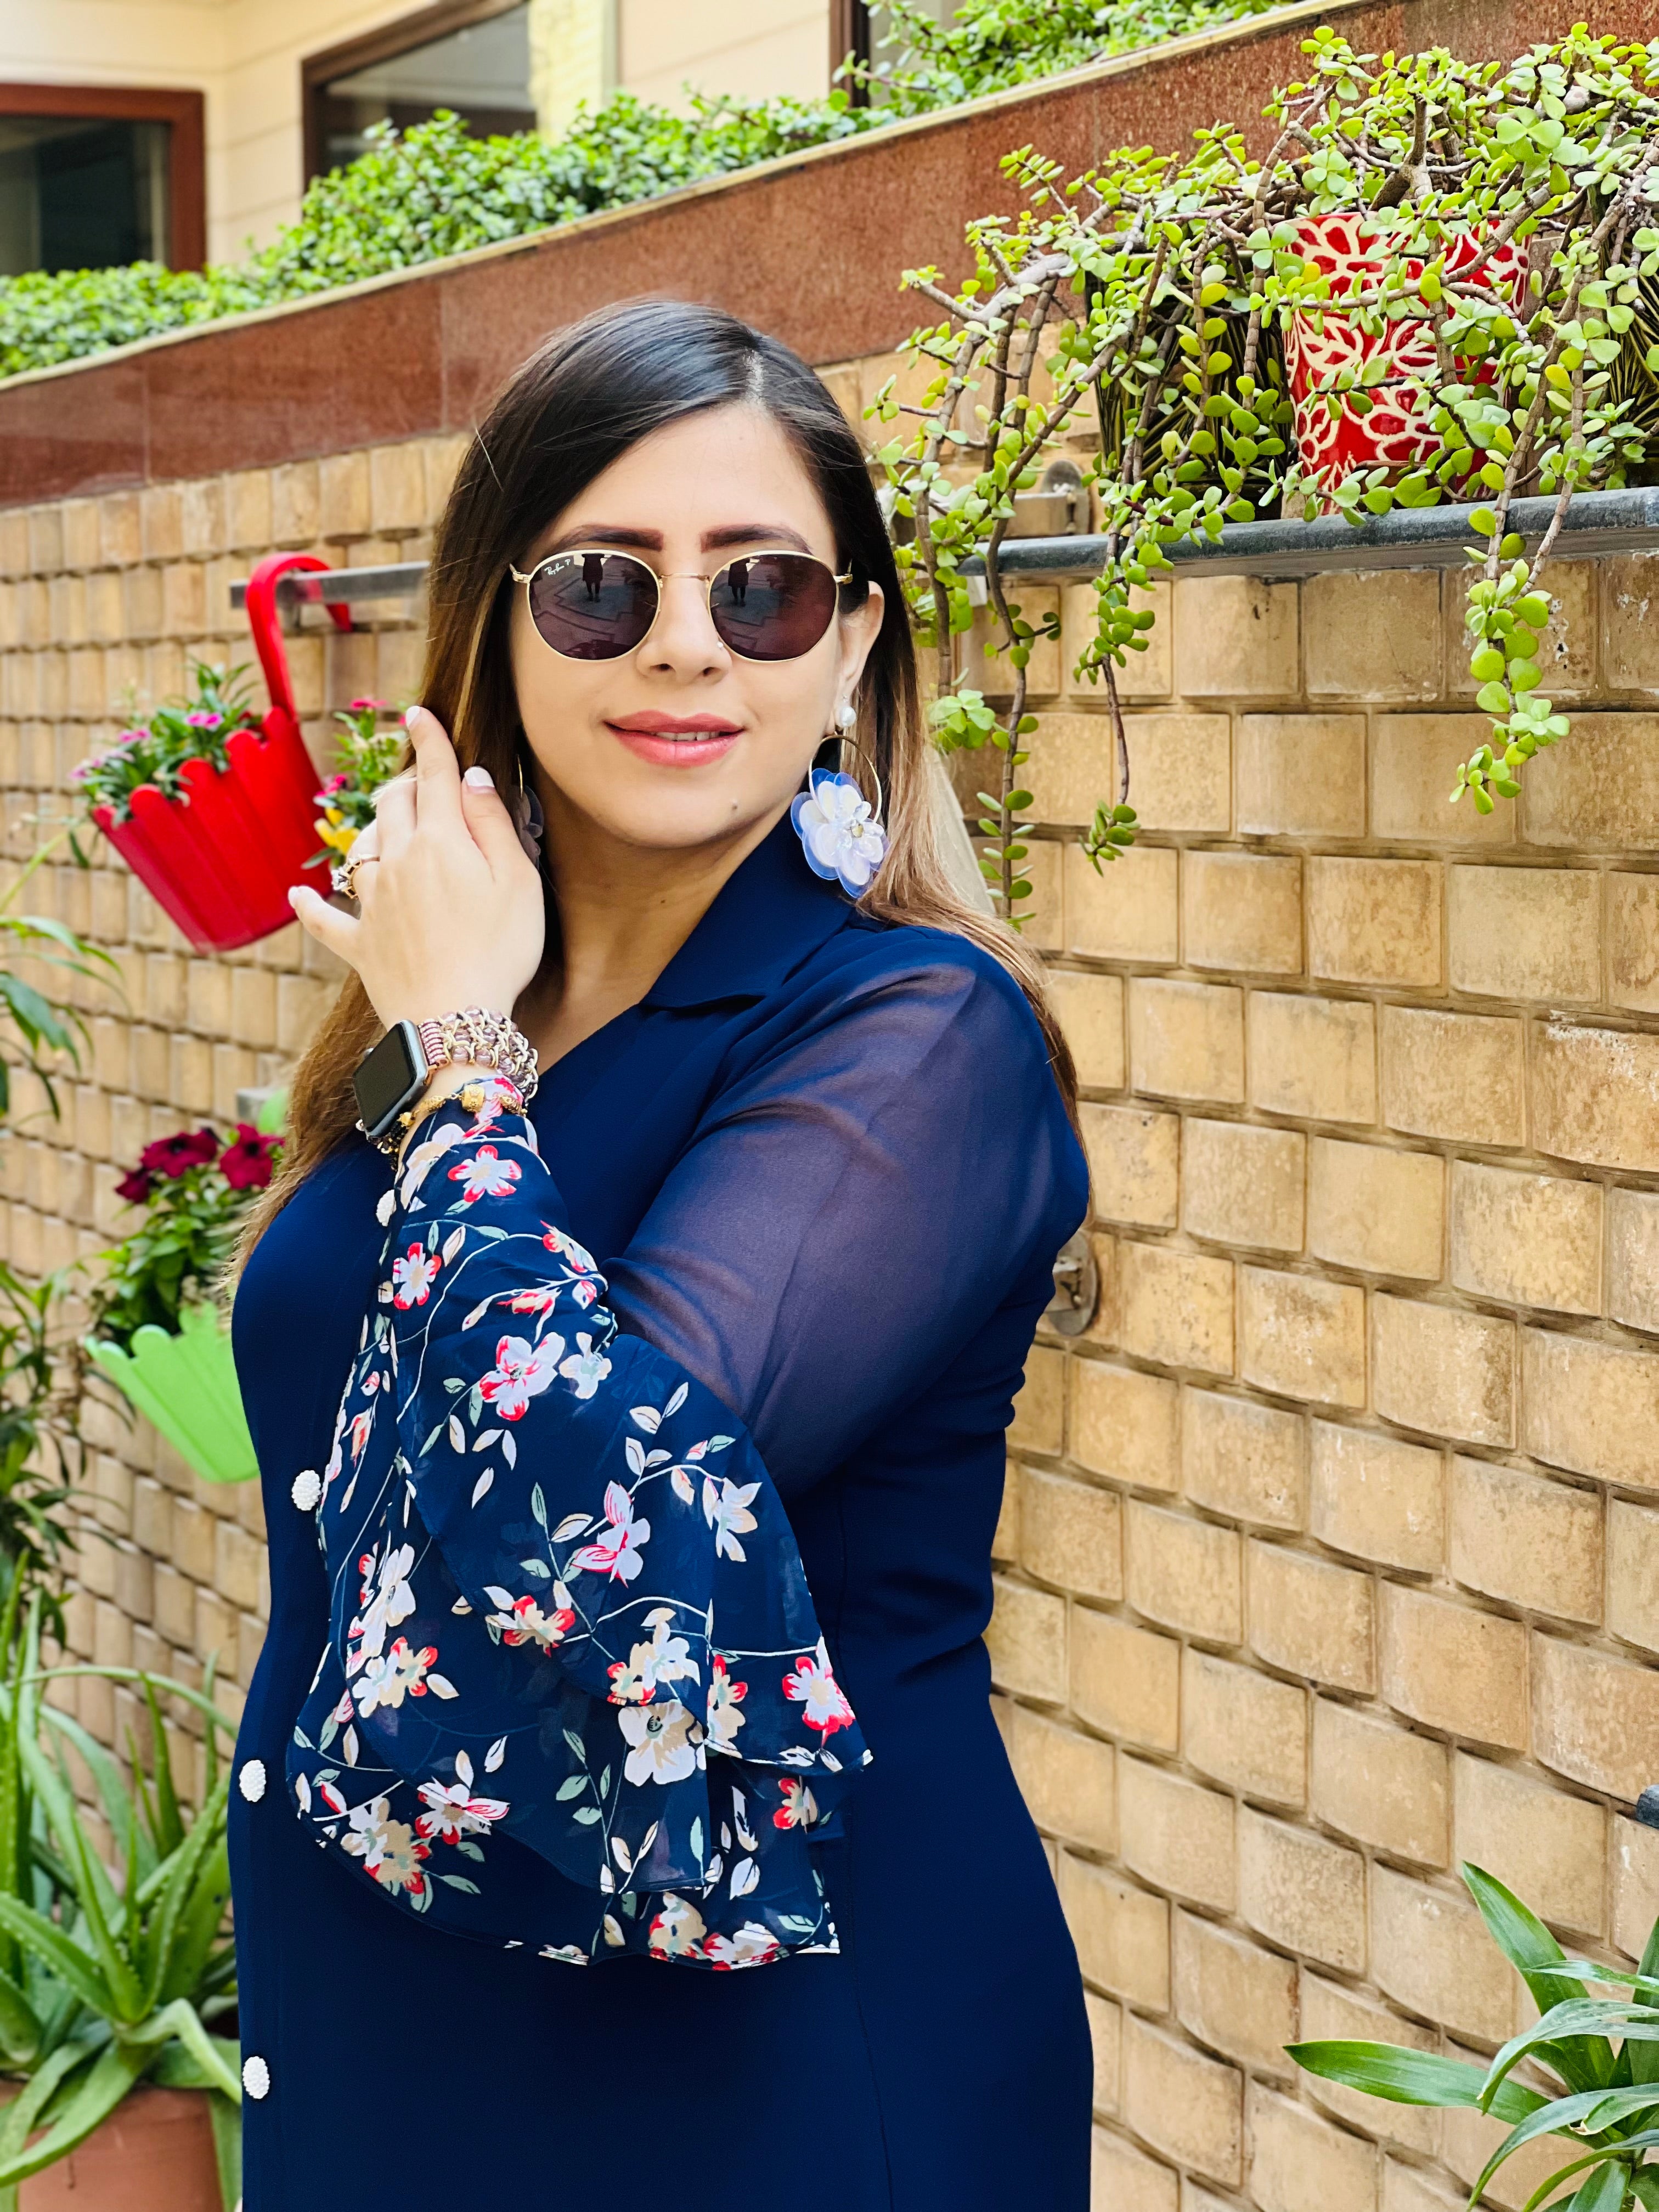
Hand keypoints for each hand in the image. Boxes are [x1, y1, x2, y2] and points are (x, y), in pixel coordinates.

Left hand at [290, 707, 544, 1028]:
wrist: (454, 1022)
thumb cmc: (499, 953)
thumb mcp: (518, 883)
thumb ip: (493, 825)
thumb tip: (471, 779)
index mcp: (441, 842)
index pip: (436, 775)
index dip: (429, 739)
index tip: (420, 713)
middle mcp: (398, 863)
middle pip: (393, 804)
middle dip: (406, 782)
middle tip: (421, 777)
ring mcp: (373, 904)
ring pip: (362, 847)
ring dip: (373, 828)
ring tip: (387, 824)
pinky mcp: (360, 945)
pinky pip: (326, 918)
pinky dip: (312, 904)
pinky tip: (299, 893)